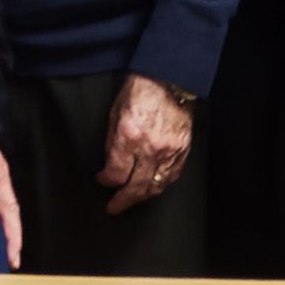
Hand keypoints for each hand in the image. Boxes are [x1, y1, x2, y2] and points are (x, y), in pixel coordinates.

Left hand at [98, 74, 193, 215]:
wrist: (169, 76)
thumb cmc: (140, 89)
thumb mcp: (115, 113)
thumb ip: (112, 142)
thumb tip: (109, 165)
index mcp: (129, 137)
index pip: (116, 174)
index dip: (106, 181)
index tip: (102, 179)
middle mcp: (150, 148)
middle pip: (135, 187)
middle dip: (122, 201)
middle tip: (113, 208)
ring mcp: (169, 150)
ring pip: (156, 186)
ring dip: (142, 197)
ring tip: (133, 201)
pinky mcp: (183, 149)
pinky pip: (172, 176)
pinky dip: (161, 185)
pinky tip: (153, 188)